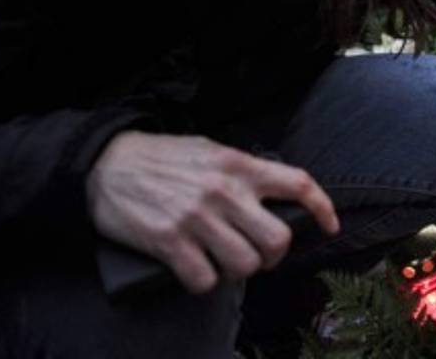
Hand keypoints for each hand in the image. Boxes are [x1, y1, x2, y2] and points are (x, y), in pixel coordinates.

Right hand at [86, 131, 339, 293]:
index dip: (322, 208)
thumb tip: (268, 199)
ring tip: (222, 262)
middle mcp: (224, 191)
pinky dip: (202, 282)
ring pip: (245, 265)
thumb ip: (240, 172)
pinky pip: (205, 280)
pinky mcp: (170, 242)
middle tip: (258, 255)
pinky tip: (193, 271)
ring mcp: (197, 218)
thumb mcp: (208, 151)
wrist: (105, 164)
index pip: (298, 183)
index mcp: (238, 165)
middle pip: (278, 239)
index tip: (330, 226)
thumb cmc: (159, 158)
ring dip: (237, 271)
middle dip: (273, 256)